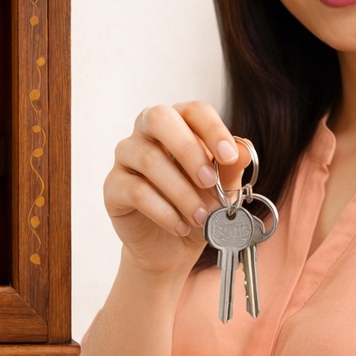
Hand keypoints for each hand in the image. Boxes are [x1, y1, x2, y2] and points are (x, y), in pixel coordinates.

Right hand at [104, 102, 252, 277]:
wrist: (172, 245)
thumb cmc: (197, 205)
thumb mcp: (222, 188)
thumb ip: (230, 167)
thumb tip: (241, 150)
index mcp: (179, 123)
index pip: (194, 110)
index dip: (213, 130)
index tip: (229, 157)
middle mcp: (147, 132)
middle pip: (160, 119)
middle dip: (188, 150)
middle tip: (210, 182)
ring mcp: (126, 156)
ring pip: (149, 159)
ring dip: (181, 192)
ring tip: (201, 217)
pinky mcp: (113, 185)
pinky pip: (135, 191)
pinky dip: (163, 211)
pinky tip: (180, 226)